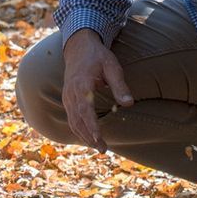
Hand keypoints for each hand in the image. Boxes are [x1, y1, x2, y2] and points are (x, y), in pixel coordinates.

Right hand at [61, 30, 133, 152]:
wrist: (78, 47)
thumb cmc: (97, 56)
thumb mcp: (112, 67)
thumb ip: (119, 86)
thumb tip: (128, 103)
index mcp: (81, 84)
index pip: (85, 109)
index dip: (91, 125)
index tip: (99, 138)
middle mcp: (71, 93)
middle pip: (77, 120)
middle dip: (89, 137)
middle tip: (104, 150)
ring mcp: (67, 97)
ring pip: (73, 122)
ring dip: (84, 136)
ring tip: (99, 147)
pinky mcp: (67, 99)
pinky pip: (71, 118)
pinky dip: (79, 130)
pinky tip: (89, 138)